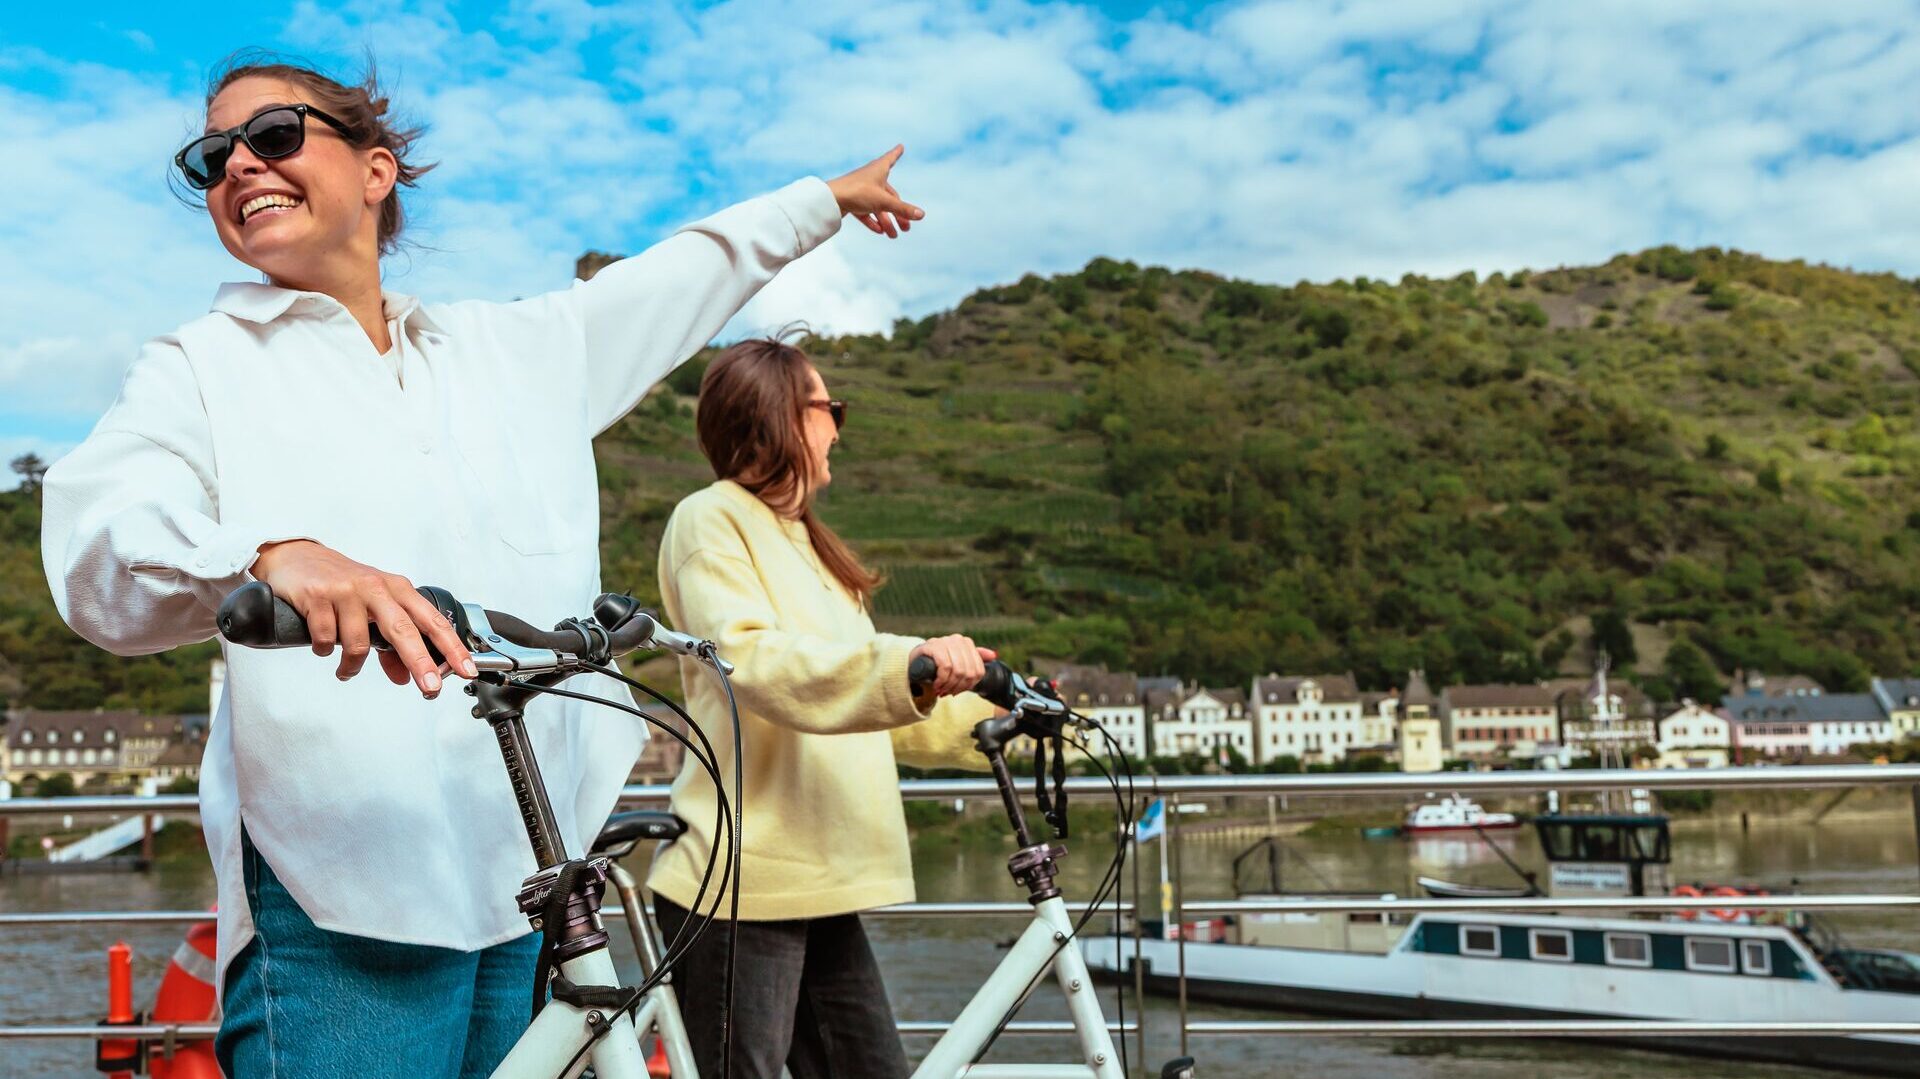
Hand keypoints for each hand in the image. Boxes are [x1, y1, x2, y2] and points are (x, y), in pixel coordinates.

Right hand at [251, 540, 477, 697]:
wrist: (296, 558)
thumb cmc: (342, 584)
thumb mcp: (373, 609)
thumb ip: (390, 645)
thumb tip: (403, 678)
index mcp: (398, 589)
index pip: (433, 621)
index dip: (452, 647)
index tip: (466, 669)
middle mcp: (377, 588)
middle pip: (404, 630)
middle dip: (420, 663)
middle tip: (430, 689)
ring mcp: (347, 591)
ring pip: (359, 643)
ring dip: (351, 665)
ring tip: (346, 669)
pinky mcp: (318, 596)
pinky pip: (325, 639)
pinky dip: (323, 650)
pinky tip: (322, 644)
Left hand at [826, 145, 923, 238]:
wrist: (829, 200)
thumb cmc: (857, 193)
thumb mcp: (883, 202)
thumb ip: (903, 209)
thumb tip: (922, 215)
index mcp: (878, 170)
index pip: (890, 158)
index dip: (896, 153)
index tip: (900, 147)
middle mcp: (870, 178)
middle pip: (889, 195)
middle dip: (898, 212)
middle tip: (907, 227)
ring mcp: (860, 190)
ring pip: (877, 206)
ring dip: (886, 221)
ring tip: (893, 236)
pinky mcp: (851, 201)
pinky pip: (865, 212)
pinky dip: (873, 221)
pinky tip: (880, 231)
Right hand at [909, 634, 994, 697]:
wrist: (914, 660)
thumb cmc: (937, 662)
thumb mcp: (957, 660)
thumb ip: (975, 657)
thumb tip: (994, 655)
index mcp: (966, 643)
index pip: (978, 670)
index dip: (968, 685)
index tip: (958, 691)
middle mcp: (957, 639)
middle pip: (968, 672)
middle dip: (958, 687)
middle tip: (948, 692)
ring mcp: (945, 641)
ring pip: (958, 670)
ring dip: (949, 685)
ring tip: (941, 690)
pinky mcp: (934, 645)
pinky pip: (945, 666)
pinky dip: (942, 679)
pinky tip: (936, 684)